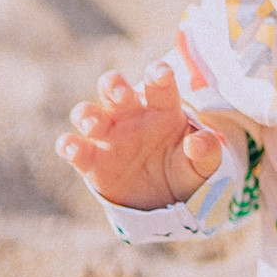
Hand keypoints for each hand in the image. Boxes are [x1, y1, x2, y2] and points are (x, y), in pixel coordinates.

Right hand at [55, 64, 222, 209]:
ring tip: (92, 124)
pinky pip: (75, 148)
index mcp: (162, 107)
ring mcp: (109, 136)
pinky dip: (69, 146)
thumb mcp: (205, 164)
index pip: (158, 82)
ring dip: (86, 114)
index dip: (157, 73)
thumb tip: (199, 142)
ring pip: (87, 112)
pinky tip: (71, 147)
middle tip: (121, 95)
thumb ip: (207, 151)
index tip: (161, 73)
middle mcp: (131, 114)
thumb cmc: (187, 170)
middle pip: (114, 87)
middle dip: (114, 85)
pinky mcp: (92, 161)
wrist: (168, 203)